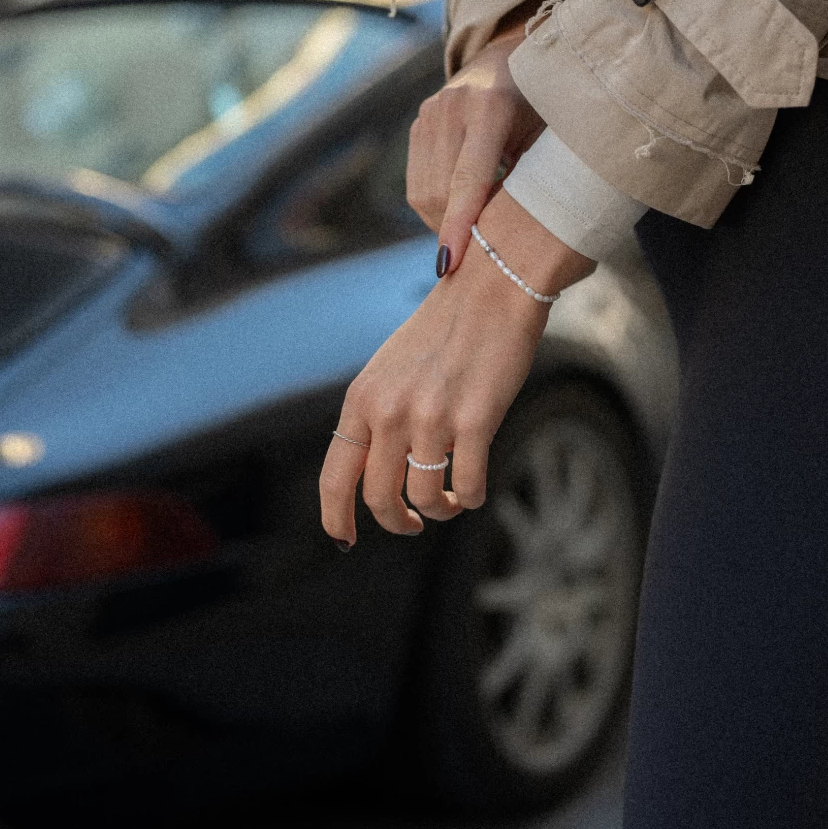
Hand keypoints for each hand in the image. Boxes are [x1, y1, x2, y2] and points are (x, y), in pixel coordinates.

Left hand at [319, 189, 596, 547]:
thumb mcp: (391, 369)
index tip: (346, 540)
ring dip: (442, 511)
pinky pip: (470, 486)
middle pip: (378, 499)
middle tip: (414, 522)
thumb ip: (378, 415)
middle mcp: (389, 410)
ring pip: (426, 499)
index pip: (335, 477)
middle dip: (397, 522)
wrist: (492, 288)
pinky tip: (476, 486)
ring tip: (454, 499)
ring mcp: (431, 417)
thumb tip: (376, 474)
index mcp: (362, 398)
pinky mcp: (475, 421)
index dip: (336, 517)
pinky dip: (474, 496)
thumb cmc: (446, 329)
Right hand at [406, 0, 560, 275]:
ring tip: (476, 232)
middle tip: (485, 252)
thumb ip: (534, 179)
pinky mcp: (418, 124)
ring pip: (423, 192)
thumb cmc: (548, 105)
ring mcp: (429, 114)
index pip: (467, 180)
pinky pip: (417, 183)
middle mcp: (451, 107)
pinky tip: (463, 210)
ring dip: (444, 222)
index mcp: (490, 107)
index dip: (459, 226)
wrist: (514, 55)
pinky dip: (436, 207)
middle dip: (455, 229)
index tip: (451, 266)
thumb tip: (525, 239)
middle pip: (440, 192)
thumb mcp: (550, 138)